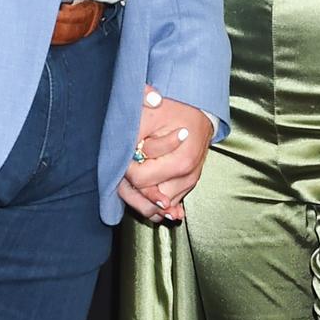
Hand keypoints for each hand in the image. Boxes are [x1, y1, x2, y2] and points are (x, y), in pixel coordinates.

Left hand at [117, 86, 213, 224]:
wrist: (199, 109)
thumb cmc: (173, 110)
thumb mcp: (149, 115)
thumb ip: (133, 136)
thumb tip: (120, 158)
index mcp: (180, 163)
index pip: (140, 180)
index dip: (126, 169)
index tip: (125, 157)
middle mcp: (187, 178)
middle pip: (149, 204)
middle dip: (131, 190)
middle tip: (122, 175)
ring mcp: (188, 183)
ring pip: (157, 209)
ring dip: (140, 198)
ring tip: (131, 182)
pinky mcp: (187, 185)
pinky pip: (168, 206)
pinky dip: (153, 202)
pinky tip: (145, 198)